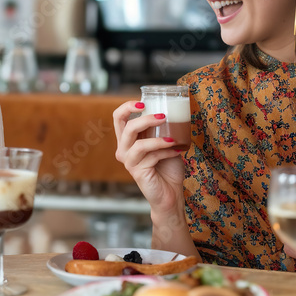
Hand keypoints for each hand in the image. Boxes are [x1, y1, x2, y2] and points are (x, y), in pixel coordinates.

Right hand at [113, 100, 186, 216]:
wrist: (171, 193)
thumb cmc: (167, 167)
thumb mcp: (163, 142)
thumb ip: (161, 129)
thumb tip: (171, 110)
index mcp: (126, 140)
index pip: (118, 118)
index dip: (127, 107)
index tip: (143, 102)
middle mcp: (123, 150)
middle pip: (126, 127)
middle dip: (145, 119)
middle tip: (163, 116)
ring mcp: (129, 162)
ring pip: (138, 143)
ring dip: (158, 139)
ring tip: (172, 138)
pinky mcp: (137, 172)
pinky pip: (152, 156)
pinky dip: (166, 151)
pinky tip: (177, 151)